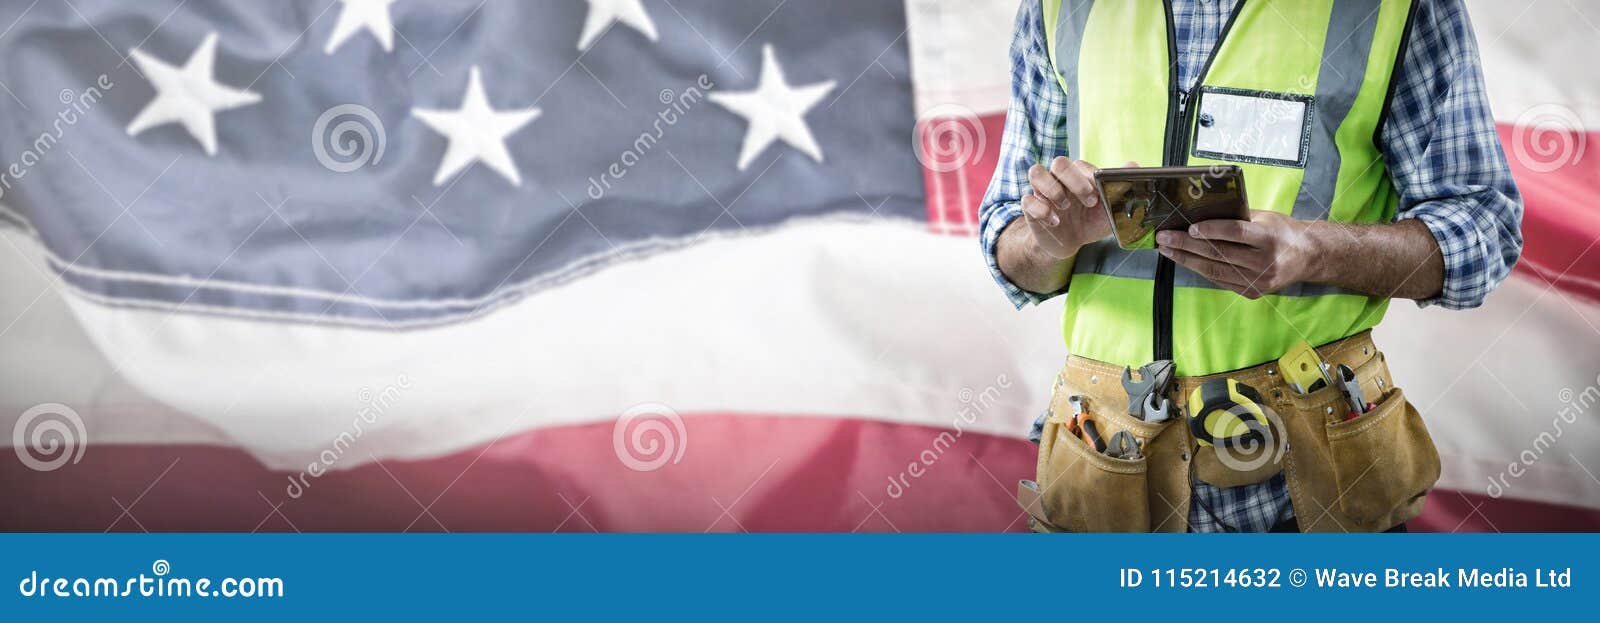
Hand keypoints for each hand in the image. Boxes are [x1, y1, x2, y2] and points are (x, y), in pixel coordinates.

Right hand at [1019, 157, 1119, 259]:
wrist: (1072, 243)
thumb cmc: (1091, 221)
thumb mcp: (1109, 208)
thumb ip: (1121, 187)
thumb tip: (1132, 165)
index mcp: (1078, 175)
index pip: (1078, 165)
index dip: (1088, 179)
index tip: (1097, 198)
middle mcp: (1059, 178)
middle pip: (1058, 162)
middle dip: (1073, 181)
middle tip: (1088, 201)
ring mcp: (1043, 191)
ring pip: (1036, 172)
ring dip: (1053, 190)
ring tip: (1065, 208)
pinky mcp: (1031, 207)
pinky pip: (1027, 199)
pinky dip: (1041, 211)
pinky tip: (1055, 222)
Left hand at [1156, 210, 1318, 298]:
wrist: (1309, 257)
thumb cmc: (1283, 232)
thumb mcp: (1266, 217)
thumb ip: (1238, 217)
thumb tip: (1201, 212)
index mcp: (1270, 238)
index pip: (1236, 233)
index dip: (1211, 230)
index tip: (1189, 226)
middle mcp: (1265, 262)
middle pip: (1219, 253)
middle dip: (1186, 245)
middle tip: (1164, 237)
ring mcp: (1258, 281)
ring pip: (1215, 270)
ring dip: (1186, 259)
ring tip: (1167, 249)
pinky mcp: (1252, 292)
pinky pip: (1220, 280)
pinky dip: (1200, 270)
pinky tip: (1185, 260)